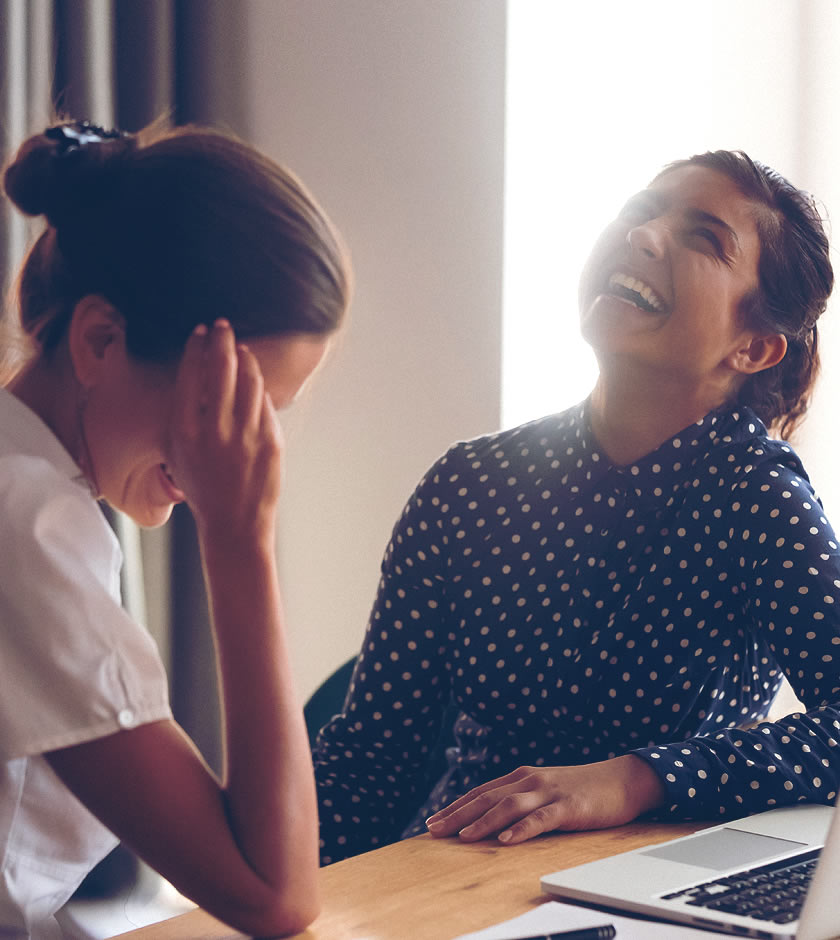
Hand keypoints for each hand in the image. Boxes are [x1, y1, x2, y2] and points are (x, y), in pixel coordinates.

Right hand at [168, 320, 282, 540]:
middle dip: (222, 339)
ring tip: (240, 348)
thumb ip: (180, 414)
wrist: (234, 522)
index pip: (190, 374)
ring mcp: (247, 435)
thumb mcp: (176, 452)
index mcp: (185, 431)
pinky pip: (266, 402)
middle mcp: (216, 430)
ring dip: (245, 358)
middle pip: (221, 367)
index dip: (196, 347)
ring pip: (249, 380)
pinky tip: (253, 377)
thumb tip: (191, 372)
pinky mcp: (271, 441)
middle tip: (223, 326)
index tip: (200, 332)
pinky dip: (259, 386)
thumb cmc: (201, 485)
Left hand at [425, 755, 665, 844]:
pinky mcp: (568, 806)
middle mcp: (530, 780)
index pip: (481, 791)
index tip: (433, 820)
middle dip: (458, 814)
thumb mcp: (546, 789)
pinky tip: (506, 840)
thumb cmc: (582, 788)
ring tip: (463, 837)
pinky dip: (521, 829)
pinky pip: (541, 819)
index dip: (455, 806)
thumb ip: (522, 799)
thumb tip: (493, 818)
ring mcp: (548, 792)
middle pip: (487, 797)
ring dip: (483, 821)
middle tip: (433, 830)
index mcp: (522, 777)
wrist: (622, 779)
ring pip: (509, 805)